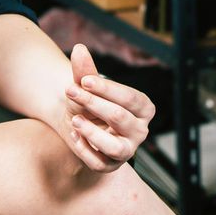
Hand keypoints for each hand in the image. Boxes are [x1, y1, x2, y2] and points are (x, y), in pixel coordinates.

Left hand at [59, 44, 153, 171]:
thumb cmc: (89, 102)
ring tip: (75, 121)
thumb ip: (84, 70)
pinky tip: (73, 135)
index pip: (130, 98)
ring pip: (115, 147)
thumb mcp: (86, 86)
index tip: (84, 80)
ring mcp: (127, 150)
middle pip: (120, 117)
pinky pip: (99, 163)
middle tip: (71, 92)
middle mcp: (141, 130)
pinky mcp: (111, 166)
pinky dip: (84, 150)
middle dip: (95, 104)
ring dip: (93, 133)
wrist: (77, 123)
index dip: (107, 89)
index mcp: (144, 107)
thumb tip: (79, 48)